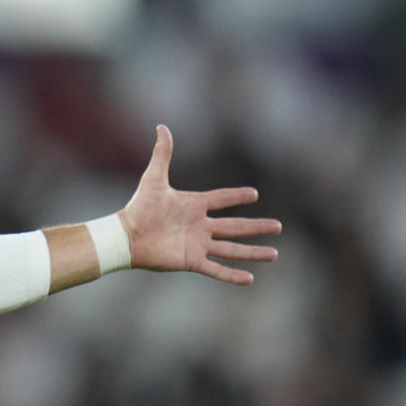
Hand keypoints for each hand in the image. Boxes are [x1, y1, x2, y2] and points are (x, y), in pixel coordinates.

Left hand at [119, 125, 281, 284]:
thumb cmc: (139, 207)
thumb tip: (162, 126)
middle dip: (257, 227)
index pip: (222, 199)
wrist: (127, 235)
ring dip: (253, 252)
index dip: (237, 196)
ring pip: (232, 249)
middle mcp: (199, 226)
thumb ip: (162, 154)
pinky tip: (249, 278)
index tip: (254, 194)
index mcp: (194, 206)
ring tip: (274, 254)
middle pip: (235, 227)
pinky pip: (216, 269)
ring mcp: (197, 244)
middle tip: (278, 226)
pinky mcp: (191, 261)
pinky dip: (232, 275)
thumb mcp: (154, 178)